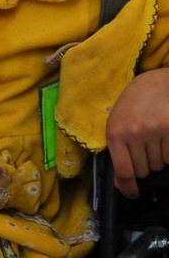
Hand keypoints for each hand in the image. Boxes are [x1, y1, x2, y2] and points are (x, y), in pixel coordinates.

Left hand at [107, 67, 168, 197]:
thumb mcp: (117, 126)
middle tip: (143, 148)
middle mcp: (133, 133)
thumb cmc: (132, 107)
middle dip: (144, 166)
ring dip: (157, 158)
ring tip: (153, 139)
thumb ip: (118, 154)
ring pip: (158, 165)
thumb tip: (121, 186)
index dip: (128, 188)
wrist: (155, 84)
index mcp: (115, 133)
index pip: (123, 170)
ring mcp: (154, 131)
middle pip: (143, 170)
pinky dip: (168, 153)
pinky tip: (164, 138)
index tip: (132, 195)